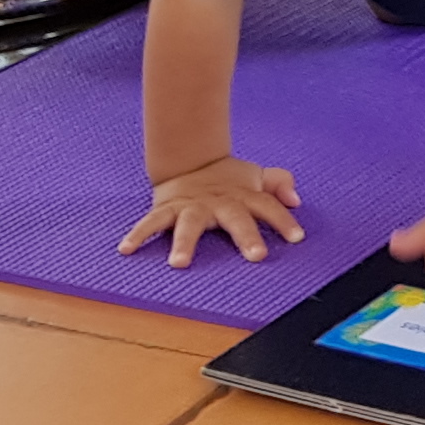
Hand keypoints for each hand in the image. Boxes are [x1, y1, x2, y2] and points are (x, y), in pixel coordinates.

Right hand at [121, 154, 304, 268]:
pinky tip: (126, 249)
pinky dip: (138, 235)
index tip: (297, 238)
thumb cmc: (229, 179)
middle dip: (246, 236)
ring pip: (189, 223)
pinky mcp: (166, 208)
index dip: (283, 220)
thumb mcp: (256, 178)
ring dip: (184, 243)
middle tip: (257, 256)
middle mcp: (219, 201)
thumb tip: (296, 198)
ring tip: (179, 263)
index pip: (268, 206)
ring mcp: (191, 205)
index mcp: (242, 195)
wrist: (190, 161)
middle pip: (236, 217)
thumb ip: (278, 184)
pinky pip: (151, 222)